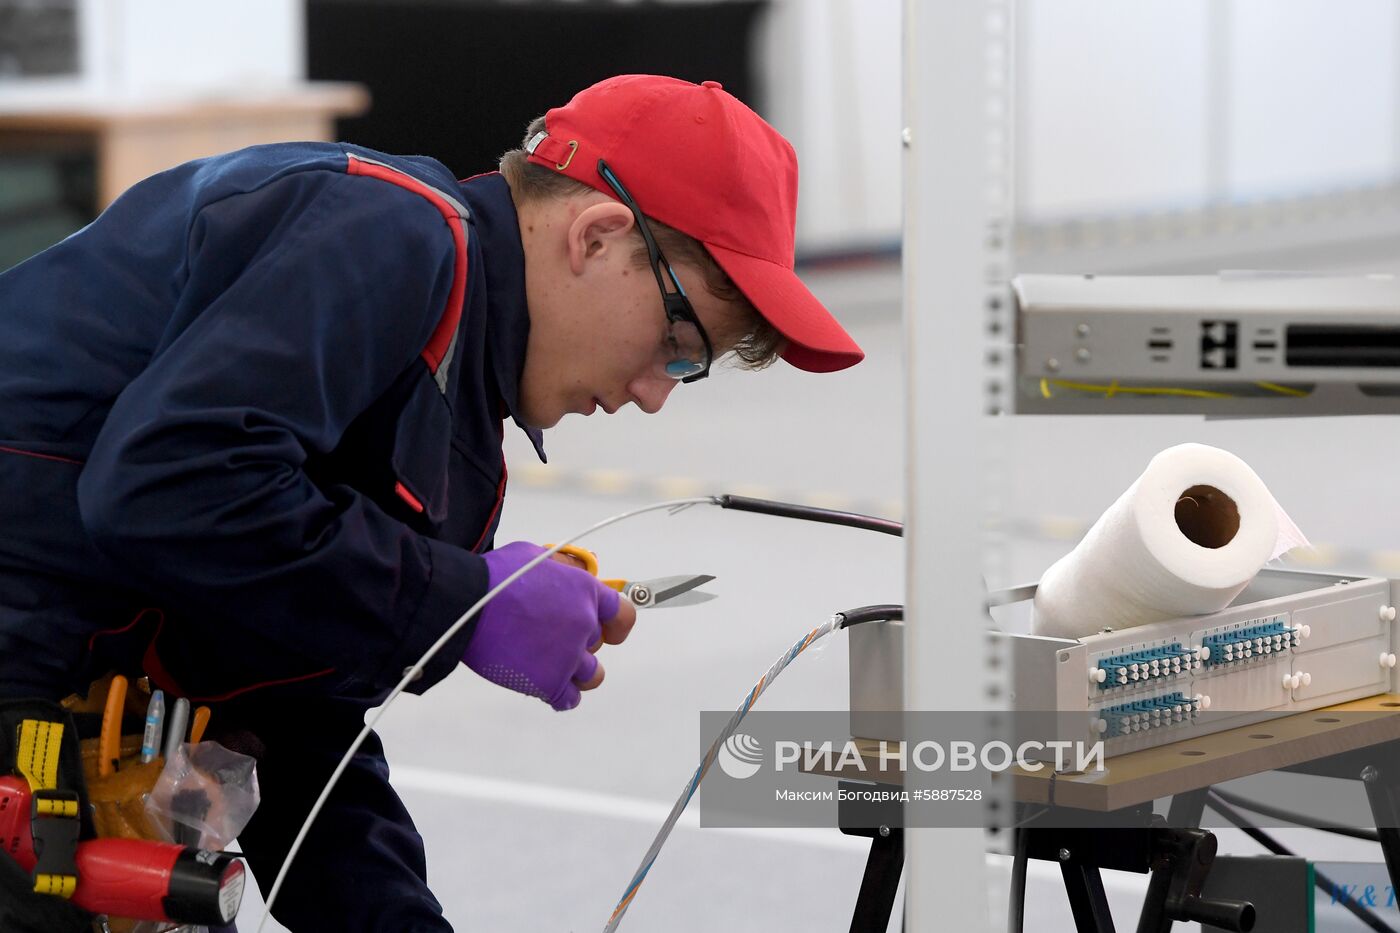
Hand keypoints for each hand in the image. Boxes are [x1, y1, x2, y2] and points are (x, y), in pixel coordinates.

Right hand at [463, 542, 635, 709]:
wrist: (464, 603)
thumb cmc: (495, 576)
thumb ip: (564, 569)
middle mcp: (584, 625)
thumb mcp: (536, 555)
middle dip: (578, 640)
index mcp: (585, 592)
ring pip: (592, 675)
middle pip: (597, 642)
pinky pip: (569, 699)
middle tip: (549, 636)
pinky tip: (547, 685)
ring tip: (552, 664)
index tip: (610, 629)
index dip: (616, 624)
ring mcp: (568, 656)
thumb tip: (576, 576)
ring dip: (576, 670)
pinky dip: (561, 695)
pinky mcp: (548, 682)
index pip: (622, 614)